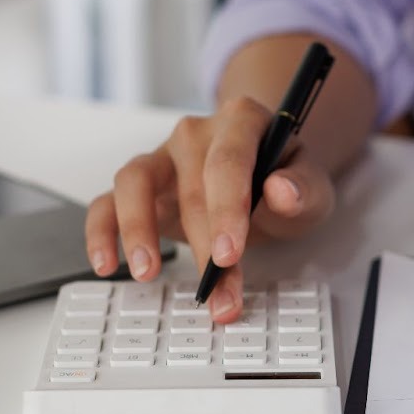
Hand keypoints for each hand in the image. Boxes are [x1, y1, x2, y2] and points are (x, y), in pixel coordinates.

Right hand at [82, 96, 336, 319]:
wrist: (265, 177)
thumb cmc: (285, 181)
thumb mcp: (311, 189)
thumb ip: (304, 190)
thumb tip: (281, 191)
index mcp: (242, 121)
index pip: (229, 160)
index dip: (227, 208)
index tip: (229, 253)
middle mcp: (196, 133)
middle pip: (191, 186)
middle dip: (202, 247)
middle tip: (216, 293)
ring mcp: (162, 156)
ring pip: (134, 181)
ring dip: (139, 229)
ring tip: (147, 273)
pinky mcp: (140, 186)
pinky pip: (107, 201)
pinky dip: (102, 232)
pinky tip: (107, 264)